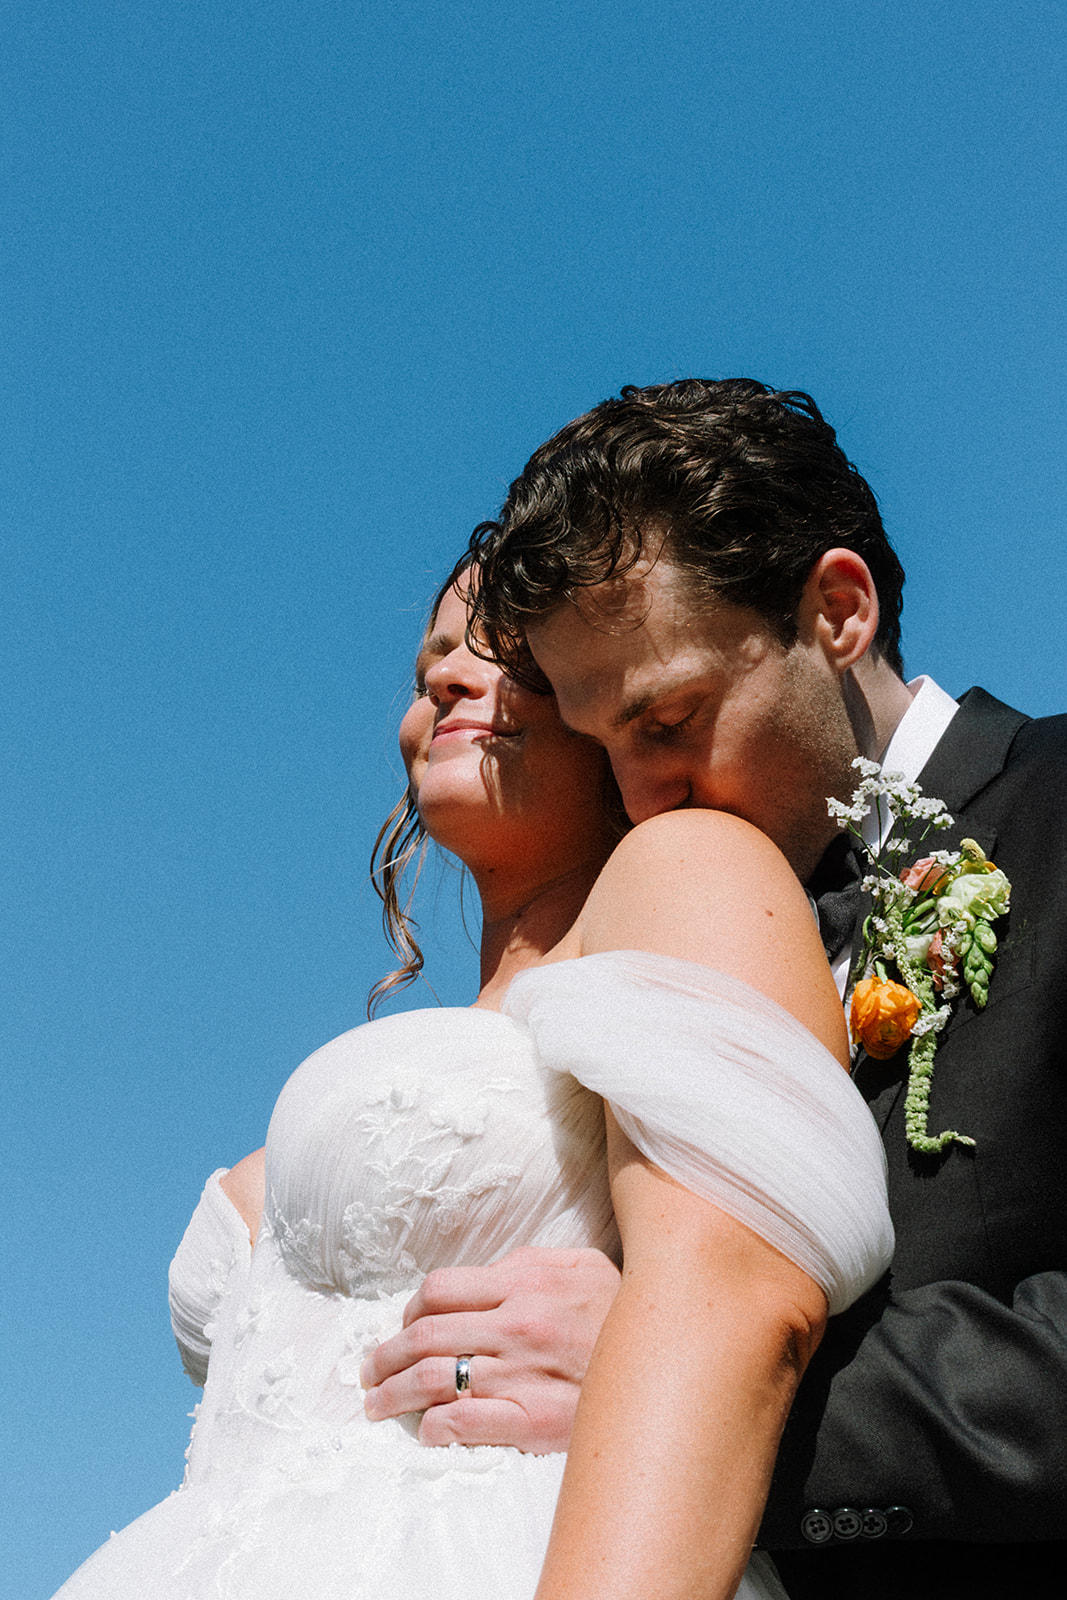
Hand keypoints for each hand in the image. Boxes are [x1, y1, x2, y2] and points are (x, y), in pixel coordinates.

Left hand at [360, 1246, 620, 1450]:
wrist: (676, 1360)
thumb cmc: (624, 1312)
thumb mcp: (582, 1264)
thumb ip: (530, 1261)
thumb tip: (487, 1274)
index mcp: (523, 1282)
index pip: (439, 1291)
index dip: (408, 1311)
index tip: (400, 1329)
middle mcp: (516, 1325)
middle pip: (424, 1336)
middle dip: (384, 1356)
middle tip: (367, 1373)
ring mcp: (522, 1375)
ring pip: (433, 1380)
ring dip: (393, 1394)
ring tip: (377, 1405)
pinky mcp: (534, 1422)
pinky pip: (465, 1423)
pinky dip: (434, 1427)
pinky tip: (425, 1431)